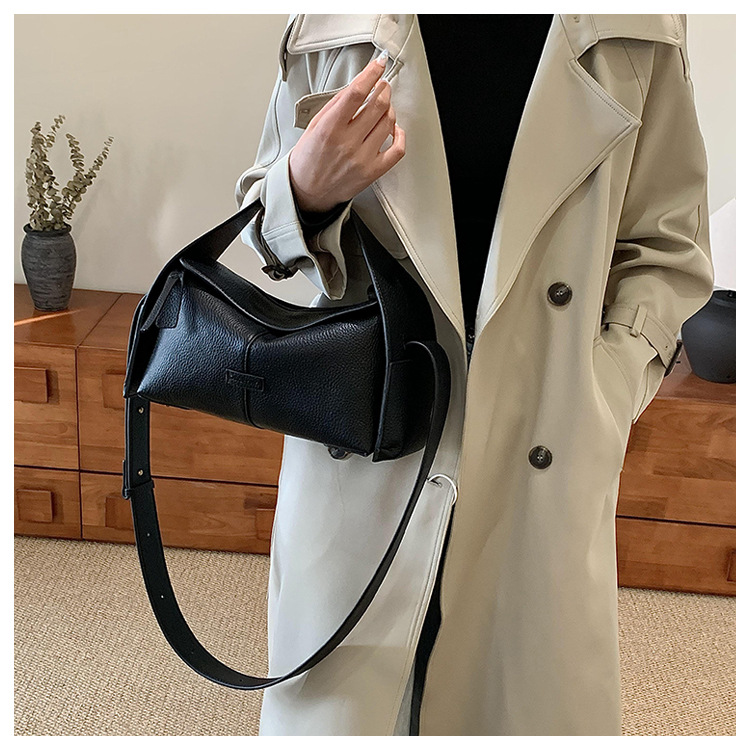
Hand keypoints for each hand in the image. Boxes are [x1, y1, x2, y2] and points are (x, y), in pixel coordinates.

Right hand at [288, 54, 405, 213]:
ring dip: (389, 108)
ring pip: (389, 123)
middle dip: (384, 89)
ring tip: (383, 106)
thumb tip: (359, 84)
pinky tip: (394, 129)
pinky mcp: (373, 172)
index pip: (356, 93)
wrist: (308, 190)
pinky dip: (400, 135)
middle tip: (382, 85)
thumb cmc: (309, 158)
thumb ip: (337, 105)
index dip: (371, 74)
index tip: (379, 64)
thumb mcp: (315, 125)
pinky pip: (398, 150)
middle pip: (377, 105)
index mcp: (329, 129)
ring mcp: (362, 159)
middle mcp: (347, 144)